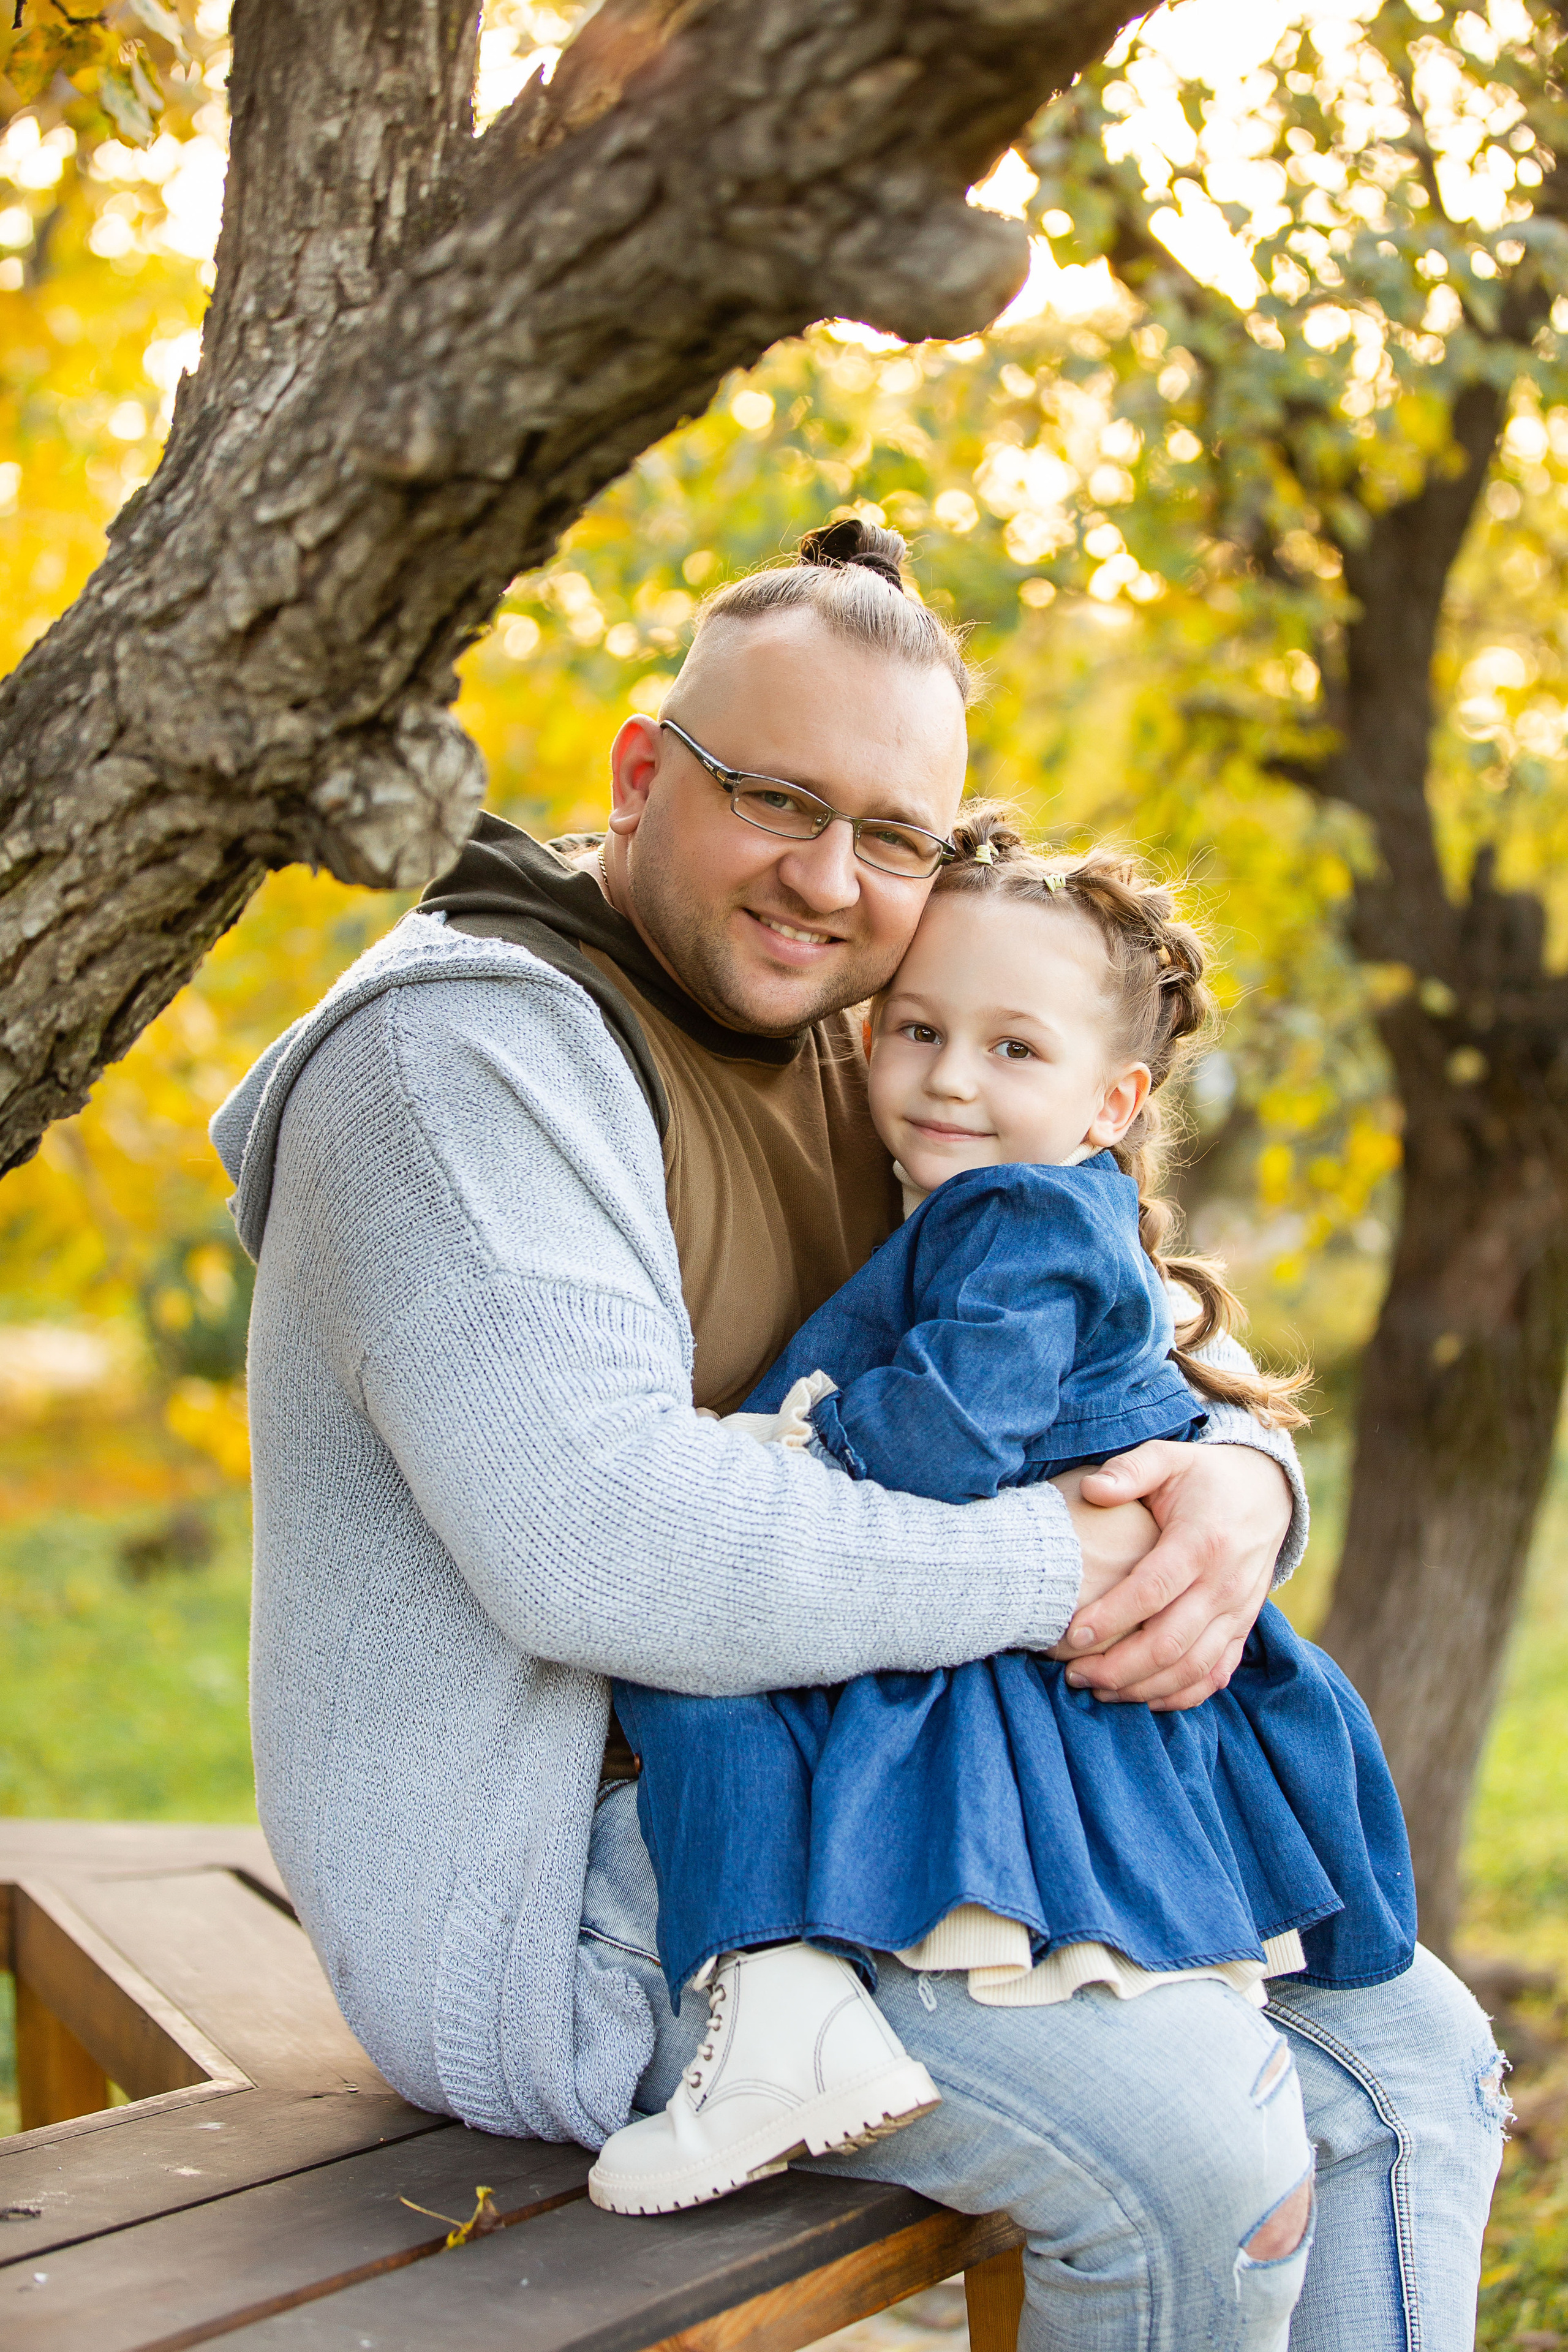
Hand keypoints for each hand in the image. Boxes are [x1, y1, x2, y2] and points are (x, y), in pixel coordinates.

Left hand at [1054, 1443, 1290, 1710]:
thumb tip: (1091, 1489)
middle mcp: (1224, 1584)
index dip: (1111, 1618)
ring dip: (1143, 1688)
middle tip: (1073, 1675)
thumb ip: (1129, 1470)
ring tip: (1097, 1690)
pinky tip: (1144, 1700)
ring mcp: (1238, 1611)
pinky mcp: (1243, 1627)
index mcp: (1201, 1543)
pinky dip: (1182, 1696)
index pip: (1152, 1591)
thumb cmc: (1202, 1477)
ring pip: (1192, 1668)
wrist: (1267, 1491)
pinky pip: (1216, 1674)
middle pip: (1170, 1642)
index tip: (1070, 1637)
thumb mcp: (1167, 1459)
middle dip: (1118, 1667)